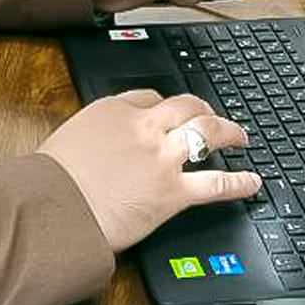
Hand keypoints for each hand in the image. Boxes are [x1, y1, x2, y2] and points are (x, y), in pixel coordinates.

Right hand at [40, 90, 261, 250]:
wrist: (55, 207)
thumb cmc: (53, 180)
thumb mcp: (67, 138)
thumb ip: (93, 134)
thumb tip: (100, 143)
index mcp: (115, 110)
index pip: (148, 97)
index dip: (162, 105)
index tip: (167, 112)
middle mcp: (144, 127)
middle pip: (186, 106)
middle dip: (203, 109)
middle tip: (212, 115)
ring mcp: (162, 158)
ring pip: (208, 133)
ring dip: (229, 132)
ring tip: (241, 137)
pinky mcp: (173, 192)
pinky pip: (215, 183)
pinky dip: (238, 182)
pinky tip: (251, 181)